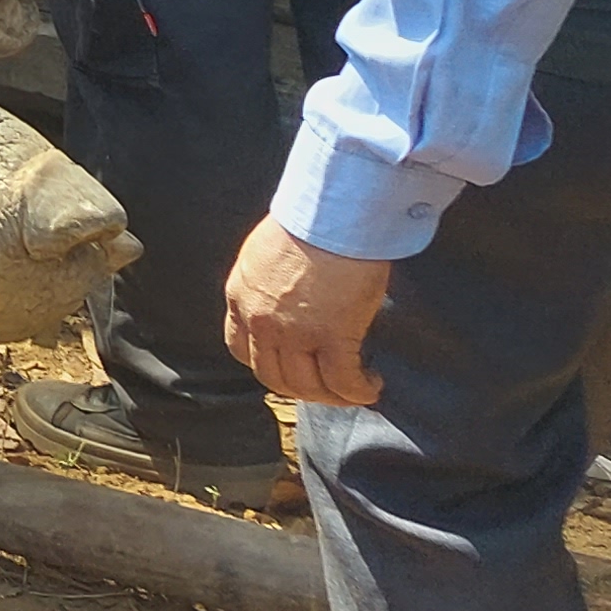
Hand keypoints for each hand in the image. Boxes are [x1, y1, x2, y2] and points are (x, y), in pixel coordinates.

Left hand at [223, 218, 394, 408]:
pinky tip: (371, 387)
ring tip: (352, 389)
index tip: (288, 366)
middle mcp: (260, 321)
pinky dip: (357, 391)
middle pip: (272, 375)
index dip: (265, 364)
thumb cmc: (307, 222)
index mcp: (240, 297)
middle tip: (325, 386)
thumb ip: (267, 282)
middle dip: (299, 387)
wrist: (331, 215)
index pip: (239, 348)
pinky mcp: (332, 336)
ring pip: (306, 386)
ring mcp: (294, 333)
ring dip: (330, 395)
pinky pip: (343, 381)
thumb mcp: (264, 254)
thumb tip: (289, 295)